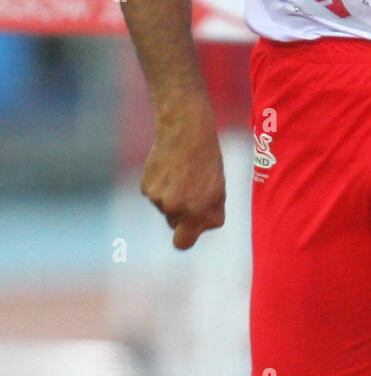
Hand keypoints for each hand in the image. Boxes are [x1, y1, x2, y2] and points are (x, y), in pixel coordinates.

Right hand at [140, 103, 225, 249]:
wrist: (185, 132)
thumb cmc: (207, 160)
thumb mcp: (218, 189)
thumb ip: (209, 213)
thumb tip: (198, 226)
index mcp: (197, 213)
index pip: (183, 243)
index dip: (186, 235)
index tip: (191, 226)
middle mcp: (175, 210)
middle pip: (175, 223)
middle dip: (182, 213)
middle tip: (192, 190)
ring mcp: (158, 199)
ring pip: (164, 207)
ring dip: (172, 195)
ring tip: (183, 174)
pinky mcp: (145, 187)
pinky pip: (154, 194)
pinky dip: (161, 185)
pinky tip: (170, 168)